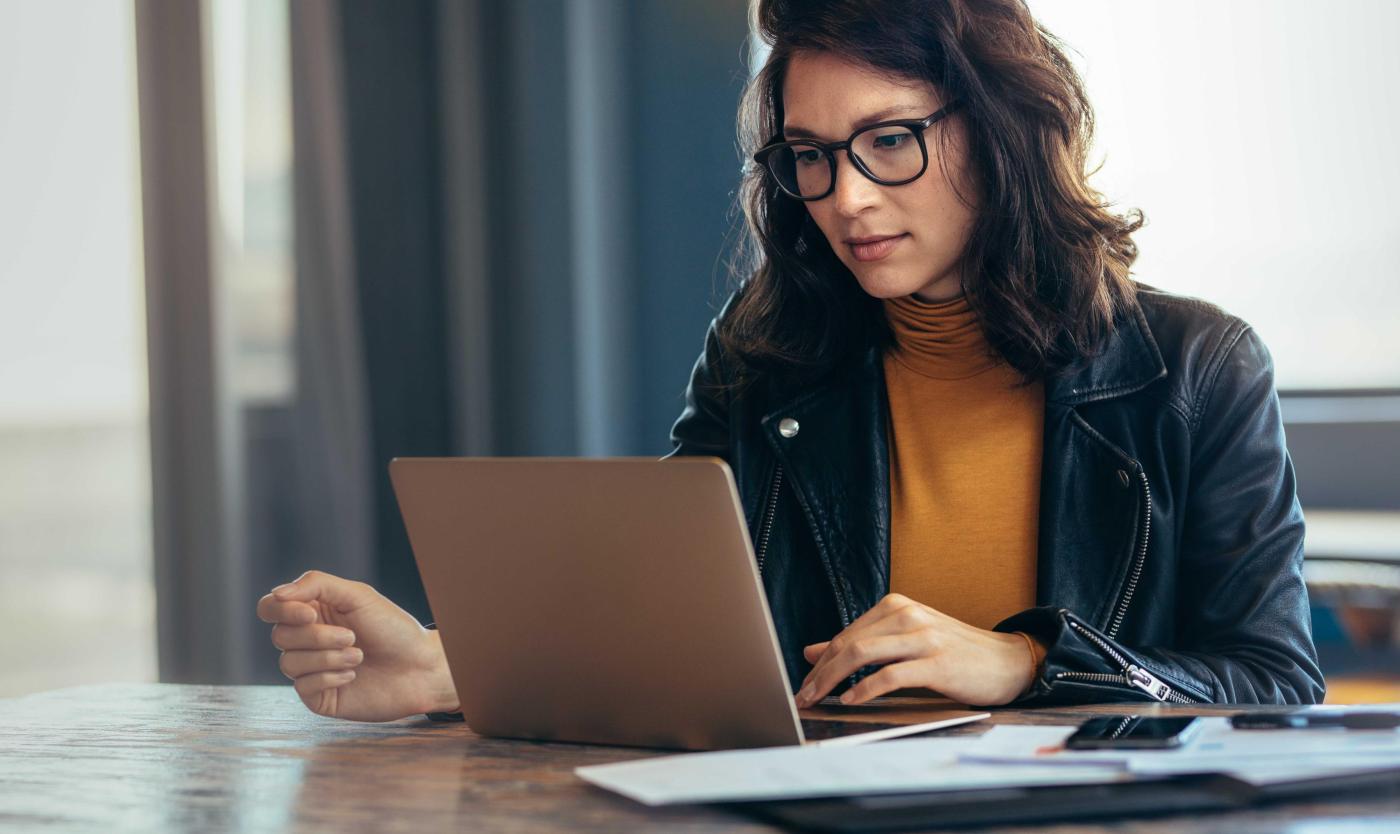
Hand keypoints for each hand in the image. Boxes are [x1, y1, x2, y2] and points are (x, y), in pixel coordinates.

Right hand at [256, 570, 459, 721]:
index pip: (270, 608)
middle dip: (317, 636)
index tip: (311, 614)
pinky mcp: (319, 696)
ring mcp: (311, 669)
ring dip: (328, 658)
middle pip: (279, 636)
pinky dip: (330, 677)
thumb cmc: (393, 628)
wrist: (420, 667)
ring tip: (359, 656)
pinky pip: (302, 687)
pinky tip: (353, 674)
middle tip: (352, 637)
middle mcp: (307, 640)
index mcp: (313, 612)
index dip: (282, 610)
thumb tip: (276, 594)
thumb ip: (315, 585)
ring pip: (289, 663)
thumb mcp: (357, 595)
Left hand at [795, 594, 1036, 707]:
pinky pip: (891, 675)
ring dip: (834, 680)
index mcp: (896, 606)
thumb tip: (812, 651)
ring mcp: (923, 637)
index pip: (846, 634)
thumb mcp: (904, 641)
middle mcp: (907, 615)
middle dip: (820, 673)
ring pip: (863, 654)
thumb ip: (862, 643)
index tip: (804, 683)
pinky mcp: (937, 663)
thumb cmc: (954, 653)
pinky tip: (852, 700)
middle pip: (849, 643)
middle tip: (802, 696)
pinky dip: (865, 689)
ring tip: (819, 700)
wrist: (1008, 661)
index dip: (821, 661)